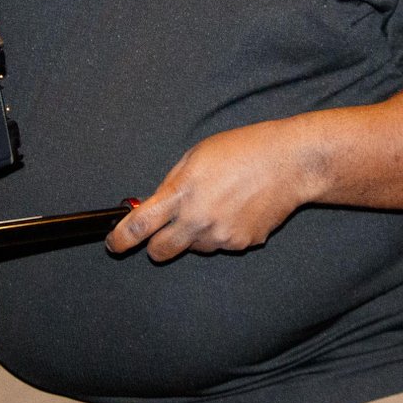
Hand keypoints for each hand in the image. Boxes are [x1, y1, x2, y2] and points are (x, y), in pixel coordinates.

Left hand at [105, 118, 316, 261]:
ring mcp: (222, 235)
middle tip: (158, 237)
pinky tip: (235, 210)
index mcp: (181, 192)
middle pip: (160, 251)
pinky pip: (221, 245)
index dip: (121, 239)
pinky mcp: (242, 244)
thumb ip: (171, 184)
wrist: (288, 163)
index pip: (140, 225)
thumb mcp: (194, 157)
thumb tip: (152, 206)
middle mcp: (199, 219)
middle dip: (154, 247)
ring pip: (193, 247)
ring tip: (213, 206)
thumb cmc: (240, 151)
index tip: (114, 244)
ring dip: (193, 236)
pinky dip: (220, 234)